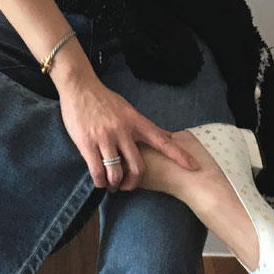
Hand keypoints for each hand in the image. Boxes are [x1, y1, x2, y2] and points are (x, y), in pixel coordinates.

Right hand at [51, 40, 173, 195]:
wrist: (80, 87)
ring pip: (116, 172)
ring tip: (111, 185)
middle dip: (134, 182)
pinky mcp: (87, 143)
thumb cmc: (104, 100)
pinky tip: (100, 181)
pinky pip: (97, 170)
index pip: (163, 141)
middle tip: (128, 187)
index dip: (179, 155)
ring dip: (115, 184)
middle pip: (138, 166)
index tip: (194, 167)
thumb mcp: (129, 110)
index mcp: (137, 122)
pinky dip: (100, 181)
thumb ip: (145, 126)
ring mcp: (106, 137)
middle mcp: (124, 130)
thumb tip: (167, 136)